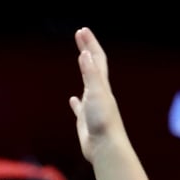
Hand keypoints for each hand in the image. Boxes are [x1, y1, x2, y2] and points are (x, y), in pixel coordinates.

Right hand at [69, 26, 125, 161]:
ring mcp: (93, 108)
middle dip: (87, 50)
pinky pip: (80, 109)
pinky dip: (76, 102)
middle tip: (80, 36)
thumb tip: (85, 53)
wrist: (106, 148)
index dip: (90, 44)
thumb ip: (90, 74)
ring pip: (88, 86)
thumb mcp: (96, 93)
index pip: (97, 59)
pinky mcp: (86, 122)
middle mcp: (99, 94)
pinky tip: (73, 100)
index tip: (82, 31)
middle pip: (93, 67)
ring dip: (84, 72)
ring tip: (80, 62)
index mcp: (102, 86)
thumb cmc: (103, 121)